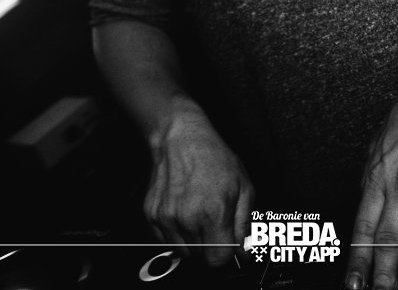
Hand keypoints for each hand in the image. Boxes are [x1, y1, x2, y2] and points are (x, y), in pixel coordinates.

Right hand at [146, 103, 253, 266]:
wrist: (181, 138)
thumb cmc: (213, 157)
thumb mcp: (244, 186)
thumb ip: (245, 224)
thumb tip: (245, 250)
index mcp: (213, 212)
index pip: (217, 260)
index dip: (226, 255)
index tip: (228, 245)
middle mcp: (186, 218)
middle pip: (201, 257)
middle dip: (211, 245)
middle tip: (215, 223)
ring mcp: (166, 217)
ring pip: (183, 251)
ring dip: (194, 241)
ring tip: (199, 215)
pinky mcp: (151, 215)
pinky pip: (166, 240)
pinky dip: (176, 233)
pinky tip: (184, 212)